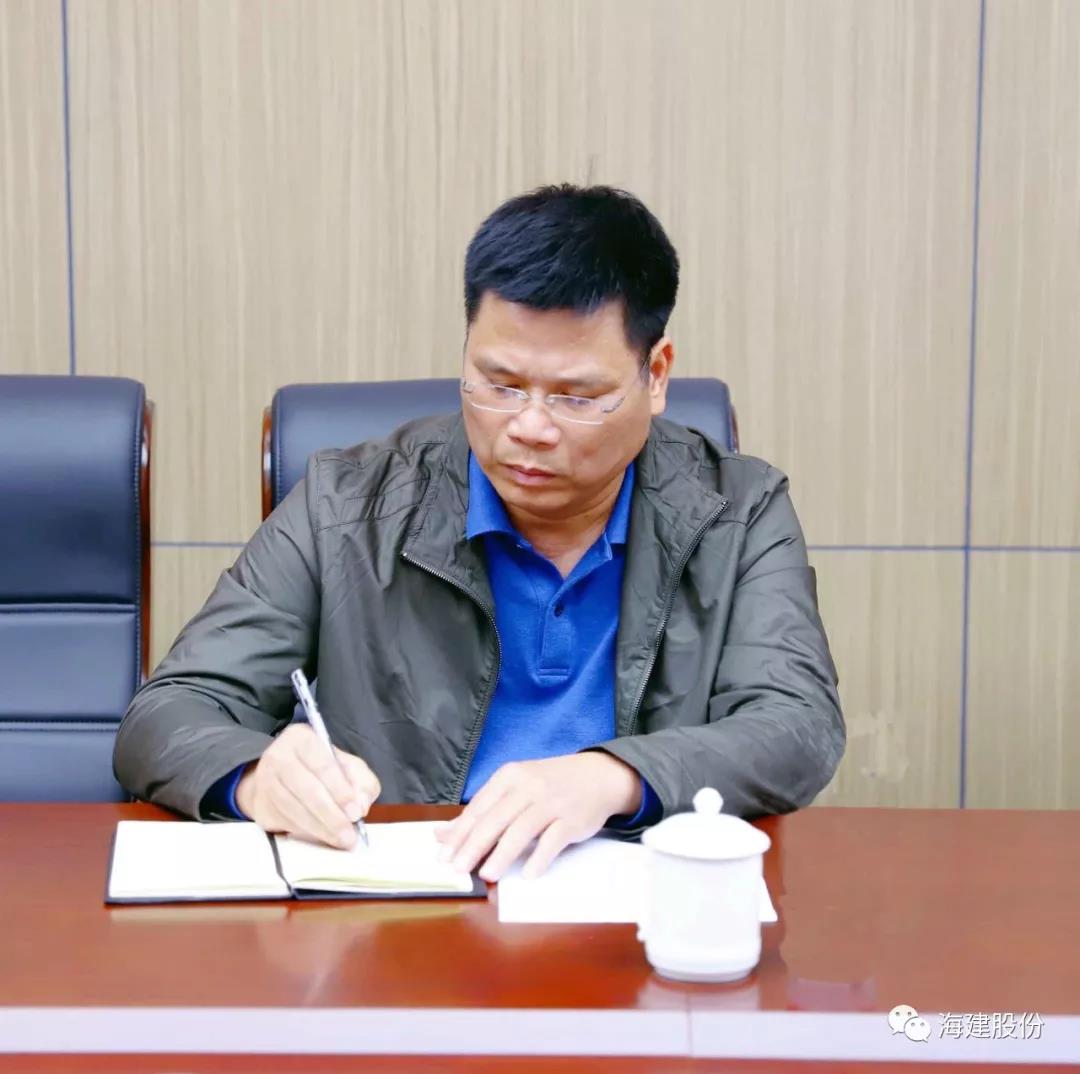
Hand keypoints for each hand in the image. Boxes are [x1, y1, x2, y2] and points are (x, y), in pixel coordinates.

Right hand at [236, 724, 380, 848]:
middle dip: (332, 816)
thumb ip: (361, 781)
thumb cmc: (319, 768)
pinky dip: (306, 832)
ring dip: (320, 829)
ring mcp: (265, 781)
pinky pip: (285, 822)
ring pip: (294, 810)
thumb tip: (361, 805)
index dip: (340, 791)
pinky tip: (321, 836)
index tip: (356, 812)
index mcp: (302, 738)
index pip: (323, 765)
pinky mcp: (260, 805)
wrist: (280, 777)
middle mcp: (279, 756)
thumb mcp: (346, 765)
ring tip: (340, 840)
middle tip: (349, 835)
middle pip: (307, 790)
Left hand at [435, 752, 640, 881]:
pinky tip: (527, 874)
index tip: (444, 857)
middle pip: (496, 819)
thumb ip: (480, 811)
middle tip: (459, 869)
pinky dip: (539, 858)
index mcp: (509, 776)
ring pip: (522, 829)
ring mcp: (552, 802)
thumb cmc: (549, 785)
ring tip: (488, 874)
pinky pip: (552, 840)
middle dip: (474, 846)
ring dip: (503, 854)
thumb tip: (441, 835)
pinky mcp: (572, 819)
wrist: (598, 775)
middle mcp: (529, 786)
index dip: (460, 834)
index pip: (479, 807)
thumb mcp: (514, 788)